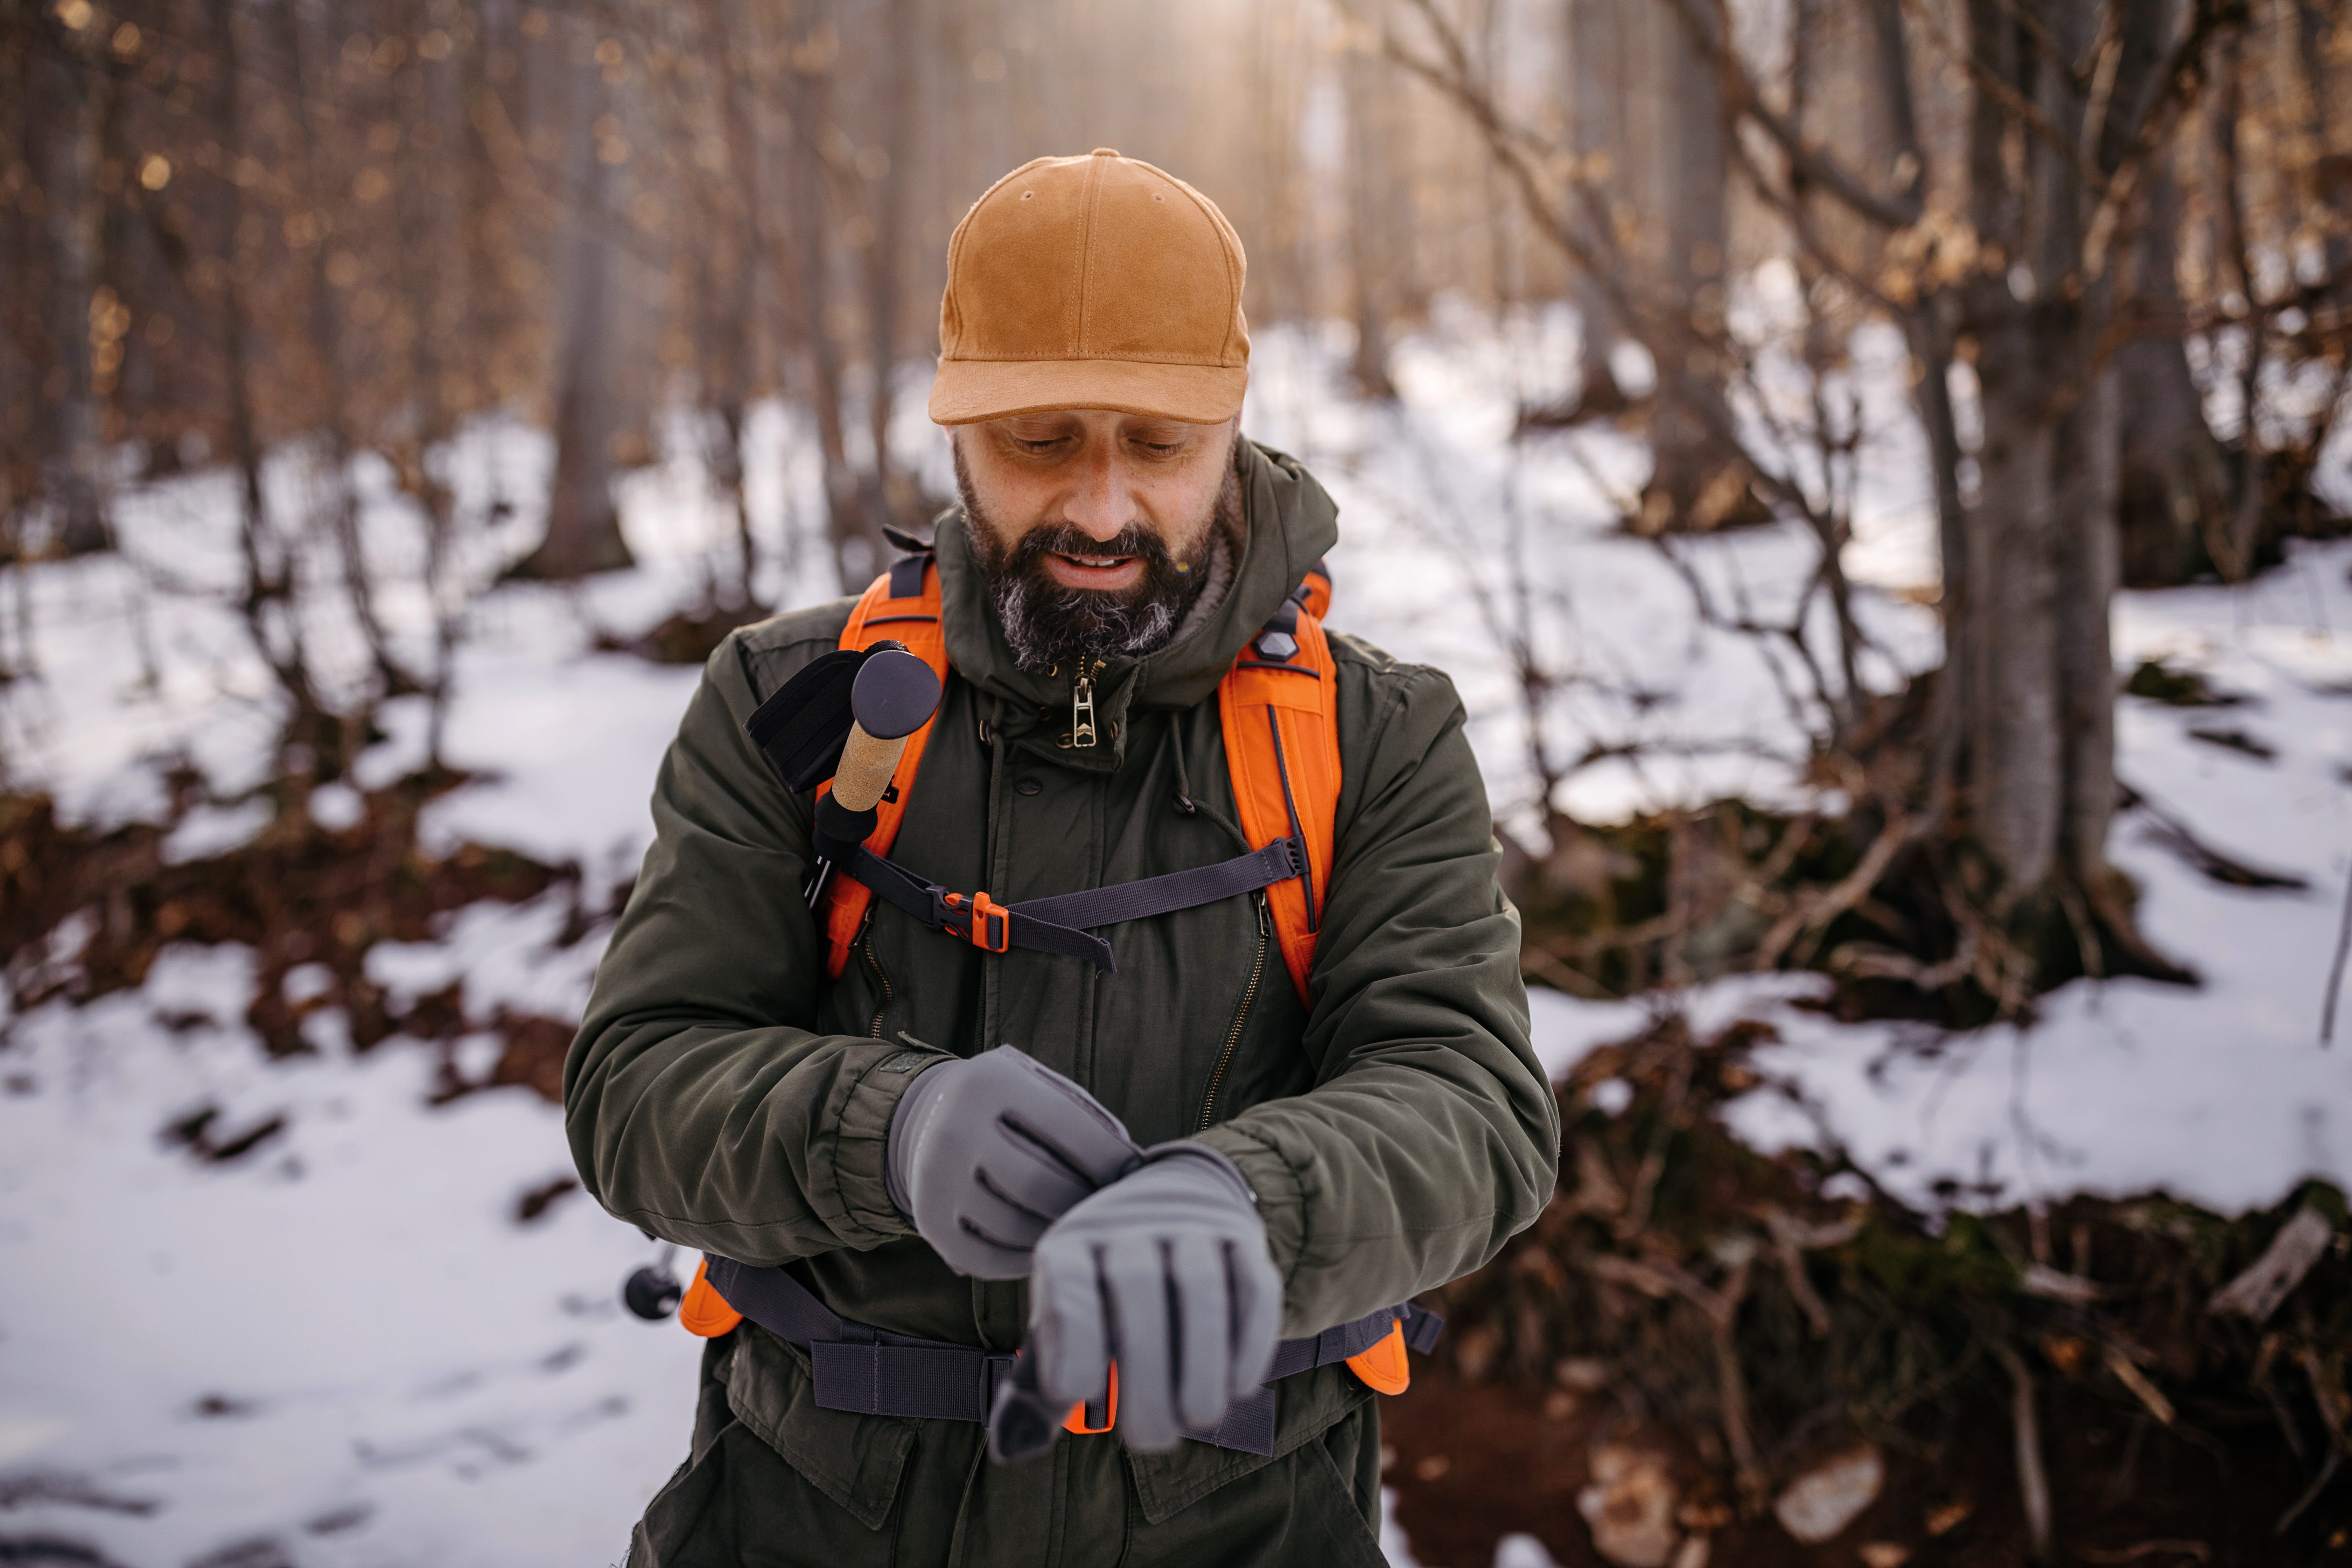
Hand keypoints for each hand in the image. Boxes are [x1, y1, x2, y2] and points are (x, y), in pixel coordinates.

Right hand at [887, 1046, 1142, 1277]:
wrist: (932, 1118)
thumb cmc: (1012, 1107)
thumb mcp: (1039, 1087)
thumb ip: (1085, 1119)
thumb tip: (1131, 1173)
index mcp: (989, 1082)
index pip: (1067, 1125)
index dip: (1110, 1157)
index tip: (1134, 1173)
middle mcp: (954, 1128)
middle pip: (1039, 1184)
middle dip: (1084, 1201)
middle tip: (1107, 1205)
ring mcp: (935, 1179)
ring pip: (1015, 1227)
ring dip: (1057, 1230)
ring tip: (1078, 1222)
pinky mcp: (929, 1222)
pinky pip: (988, 1259)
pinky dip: (1025, 1258)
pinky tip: (1046, 1242)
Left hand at [1027, 1143, 1281, 1452]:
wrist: (1167, 1198)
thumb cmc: (1102, 1288)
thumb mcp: (1063, 1317)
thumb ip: (1042, 1379)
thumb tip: (1012, 1448)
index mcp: (1073, 1242)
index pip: (1069, 1277)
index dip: (1073, 1336)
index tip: (1077, 1395)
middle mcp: (1129, 1224)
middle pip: (1138, 1284)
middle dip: (1146, 1369)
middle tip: (1152, 1439)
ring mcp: (1189, 1224)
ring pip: (1200, 1282)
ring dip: (1203, 1357)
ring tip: (1199, 1418)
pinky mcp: (1241, 1237)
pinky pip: (1253, 1283)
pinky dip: (1250, 1338)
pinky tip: (1239, 1387)